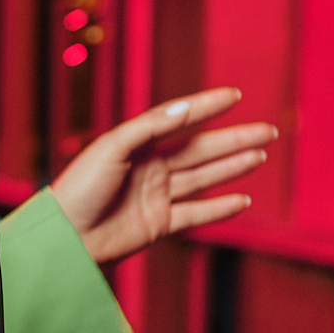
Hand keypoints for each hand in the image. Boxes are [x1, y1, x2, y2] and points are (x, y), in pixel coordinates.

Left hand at [49, 87, 276, 265]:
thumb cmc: (80, 188)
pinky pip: (195, 214)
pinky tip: (242, 199)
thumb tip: (184, 109)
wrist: (66, 237)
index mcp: (136, 144)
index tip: (234, 96)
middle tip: (267, 131)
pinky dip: (219, 208)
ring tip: (260, 155)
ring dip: (232, 167)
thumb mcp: (112, 148)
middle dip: (234, 139)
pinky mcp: (158, 224)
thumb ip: (149, 128)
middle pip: (200, 150)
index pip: (178, 120)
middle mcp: (149, 168)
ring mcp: (156, 196)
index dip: (206, 107)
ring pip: (203, 178)